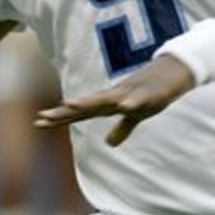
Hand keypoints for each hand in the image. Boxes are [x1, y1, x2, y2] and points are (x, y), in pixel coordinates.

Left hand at [34, 55, 194, 146]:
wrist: (176, 70)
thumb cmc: (154, 91)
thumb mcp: (137, 116)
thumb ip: (122, 129)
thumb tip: (108, 144)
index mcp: (111, 102)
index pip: (82, 112)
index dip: (61, 117)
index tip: (38, 122)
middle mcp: (116, 95)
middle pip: (86, 105)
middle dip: (65, 111)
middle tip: (42, 117)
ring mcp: (131, 92)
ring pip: (107, 98)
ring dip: (89, 102)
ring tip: (70, 105)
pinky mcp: (149, 92)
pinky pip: (139, 98)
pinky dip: (130, 101)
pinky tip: (123, 105)